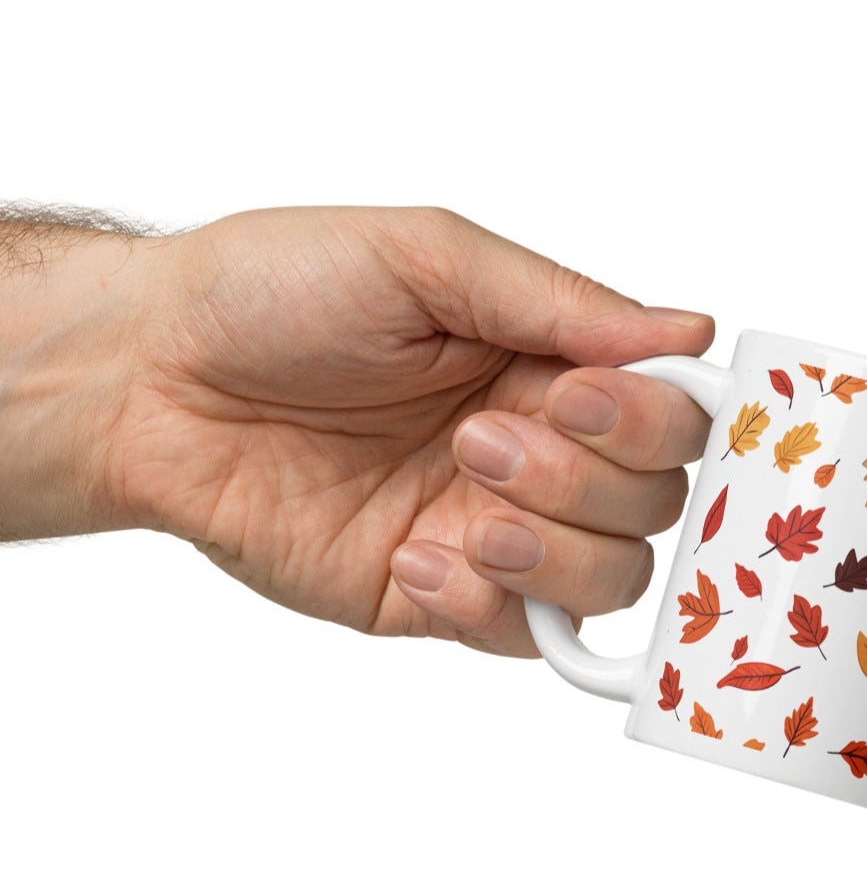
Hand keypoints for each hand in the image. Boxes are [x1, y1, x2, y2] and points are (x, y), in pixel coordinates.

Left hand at [100, 207, 715, 652]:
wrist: (149, 380)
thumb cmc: (269, 293)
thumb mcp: (425, 257)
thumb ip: (561, 300)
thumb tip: (689, 329)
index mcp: (550, 361)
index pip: (673, 415)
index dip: (651, 422)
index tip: (580, 395)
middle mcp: (541, 450)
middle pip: (656, 504)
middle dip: (584, 479)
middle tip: (480, 438)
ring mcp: (495, 528)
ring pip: (610, 579)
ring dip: (549, 548)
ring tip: (460, 502)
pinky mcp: (438, 596)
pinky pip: (521, 638)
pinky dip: (486, 605)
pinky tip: (413, 556)